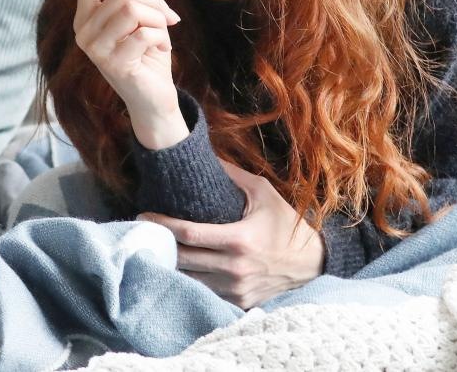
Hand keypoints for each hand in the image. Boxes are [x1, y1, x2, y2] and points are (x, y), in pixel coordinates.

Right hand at [74, 0, 185, 148]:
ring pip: (134, 10)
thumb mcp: (147, 21)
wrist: (153, 98)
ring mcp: (94, 49)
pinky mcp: (111, 64)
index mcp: (88, 17)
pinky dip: (161, 38)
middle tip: (168, 19)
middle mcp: (84, 31)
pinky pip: (145, 33)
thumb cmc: (148, 57)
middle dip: (154, 4)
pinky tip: (160, 50)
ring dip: (158, 21)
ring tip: (162, 35)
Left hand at [139, 160, 324, 308]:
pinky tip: (180, 267)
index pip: (189, 234)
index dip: (162, 225)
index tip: (144, 215)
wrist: (311, 263)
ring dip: (171, 264)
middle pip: (182, 259)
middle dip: (160, 245)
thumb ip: (233, 175)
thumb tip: (205, 154)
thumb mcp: (263, 193)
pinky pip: (204, 292)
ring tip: (156, 248)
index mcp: (239, 240)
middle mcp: (235, 268)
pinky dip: (190, 280)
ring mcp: (235, 289)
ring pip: (189, 279)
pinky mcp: (238, 302)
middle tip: (144, 231)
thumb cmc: (286, 224)